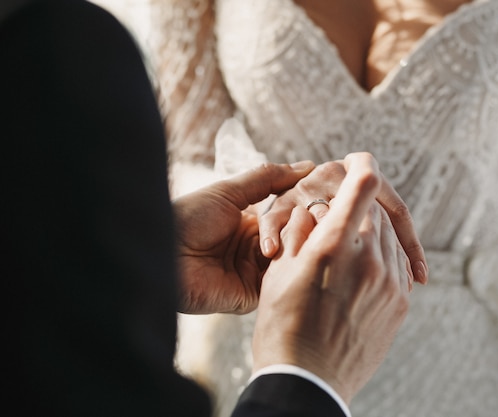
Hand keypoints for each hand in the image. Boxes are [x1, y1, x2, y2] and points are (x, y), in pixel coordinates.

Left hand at [173, 161, 314, 313]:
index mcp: (250, 226)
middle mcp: (253, 251)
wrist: (162, 251)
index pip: (289, 218)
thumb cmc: (189, 217)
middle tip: (322, 215)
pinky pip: (278, 283)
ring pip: (290, 260)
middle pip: (293, 239)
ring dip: (298, 244)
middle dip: (306, 226)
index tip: (325, 196)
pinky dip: (288, 267)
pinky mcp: (250, 296)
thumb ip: (268, 179)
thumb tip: (307, 166)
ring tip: (309, 230)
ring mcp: (252, 274)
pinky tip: (294, 251)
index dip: (305, 208)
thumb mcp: (230, 191)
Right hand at [252, 153, 410, 403]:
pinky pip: (399, 265)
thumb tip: (318, 210)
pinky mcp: (400, 304)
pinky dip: (384, 258)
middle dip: (358, 209)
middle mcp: (369, 259)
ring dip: (372, 234)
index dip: (362, 165)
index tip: (357, 160)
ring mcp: (389, 283)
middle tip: (340, 220)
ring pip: (390, 238)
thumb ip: (301, 232)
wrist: (308, 381)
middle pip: (375, 213)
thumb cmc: (282, 326)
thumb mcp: (280, 272)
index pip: (363, 186)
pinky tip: (364, 271)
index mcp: (333, 246)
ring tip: (348, 252)